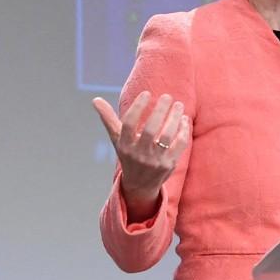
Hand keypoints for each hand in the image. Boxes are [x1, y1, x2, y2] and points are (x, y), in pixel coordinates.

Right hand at [93, 92, 189, 215]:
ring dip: (174, 118)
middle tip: (167, 96)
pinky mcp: (169, 164)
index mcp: (125, 145)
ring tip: (178, 105)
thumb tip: (96, 99)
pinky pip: (179, 145)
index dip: (137, 107)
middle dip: (160, 111)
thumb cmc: (128, 155)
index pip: (129, 124)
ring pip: (167, 136)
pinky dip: (183, 130)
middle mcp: (139, 153)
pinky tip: (183, 119)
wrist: (139, 185)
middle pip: (151, 130)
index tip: (146, 93)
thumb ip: (108, 119)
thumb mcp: (117, 140)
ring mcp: (155, 160)